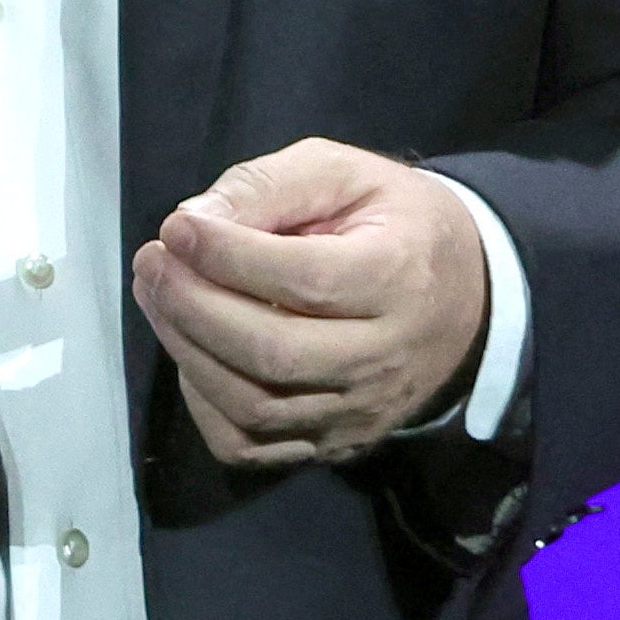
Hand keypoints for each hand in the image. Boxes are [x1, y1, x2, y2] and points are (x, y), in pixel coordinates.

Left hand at [130, 137, 487, 468]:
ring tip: (158, 295)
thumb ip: (269, 186)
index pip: (303, 280)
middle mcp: (384, 358)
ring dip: (187, 351)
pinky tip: (192, 351)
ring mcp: (360, 412)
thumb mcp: (345, 173)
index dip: (227, 256)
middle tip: (151, 262)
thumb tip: (192, 222)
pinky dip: (205, 404)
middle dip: (192, 306)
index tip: (177, 226)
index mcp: (399, 277)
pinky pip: (251, 446)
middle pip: (271, 353)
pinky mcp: (336, 444)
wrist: (467, 298)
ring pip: (253, 406)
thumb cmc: (395, 223)